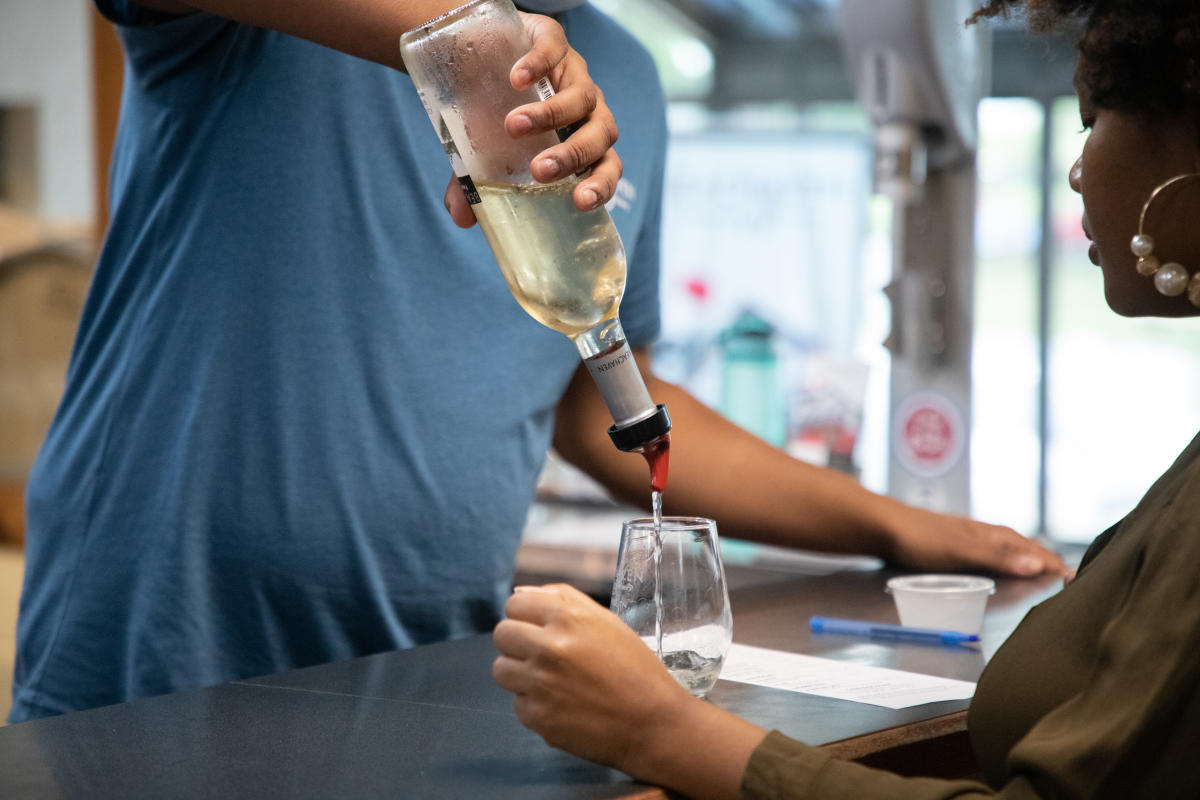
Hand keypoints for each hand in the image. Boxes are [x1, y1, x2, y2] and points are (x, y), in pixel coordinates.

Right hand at [444, 13, 620, 227]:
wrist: (477, 53)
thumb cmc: (492, 112)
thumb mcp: (483, 150)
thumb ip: (475, 184)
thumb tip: (461, 219)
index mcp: (581, 139)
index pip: (607, 166)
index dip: (602, 185)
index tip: (580, 201)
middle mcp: (586, 108)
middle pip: (600, 134)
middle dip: (573, 155)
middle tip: (540, 170)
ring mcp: (572, 72)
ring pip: (583, 97)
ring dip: (552, 115)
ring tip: (513, 125)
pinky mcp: (553, 39)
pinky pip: (556, 49)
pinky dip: (540, 63)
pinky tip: (516, 78)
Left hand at [492, 584, 690, 774]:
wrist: (653, 723)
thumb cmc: (634, 669)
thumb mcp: (606, 622)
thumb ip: (561, 599)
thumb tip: (519, 594)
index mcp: (567, 618)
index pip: (514, 606)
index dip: (525, 616)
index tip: (537, 628)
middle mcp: (549, 648)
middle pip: (502, 634)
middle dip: (518, 643)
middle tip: (543, 655)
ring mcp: (540, 684)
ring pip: (501, 670)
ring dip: (520, 674)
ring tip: (552, 681)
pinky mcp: (538, 717)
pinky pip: (518, 704)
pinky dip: (535, 706)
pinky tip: (563, 706)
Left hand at [884, 503, 1067, 576]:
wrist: (884, 526)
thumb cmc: (921, 539)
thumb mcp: (962, 551)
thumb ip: (998, 558)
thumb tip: (1039, 564)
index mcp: (994, 535)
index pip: (1036, 552)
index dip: (1056, 566)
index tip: (1078, 580)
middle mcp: (988, 534)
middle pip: (1027, 548)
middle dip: (1049, 560)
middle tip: (1071, 576)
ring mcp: (973, 537)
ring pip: (1012, 548)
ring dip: (1031, 558)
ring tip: (1046, 569)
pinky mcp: (959, 544)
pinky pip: (995, 551)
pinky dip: (1010, 558)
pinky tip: (1004, 563)